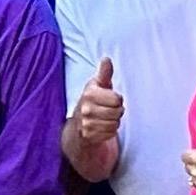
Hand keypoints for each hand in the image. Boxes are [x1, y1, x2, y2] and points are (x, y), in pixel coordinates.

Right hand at [65, 59, 123, 178]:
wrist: (78, 125)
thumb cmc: (93, 101)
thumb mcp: (98, 85)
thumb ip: (104, 73)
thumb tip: (106, 59)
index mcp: (89, 93)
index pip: (118, 99)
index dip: (117, 99)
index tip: (109, 99)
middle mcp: (85, 108)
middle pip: (118, 112)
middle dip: (117, 111)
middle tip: (108, 110)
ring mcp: (86, 123)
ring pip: (115, 123)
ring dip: (113, 122)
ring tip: (105, 118)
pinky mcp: (88, 135)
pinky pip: (110, 133)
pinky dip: (109, 131)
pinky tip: (102, 127)